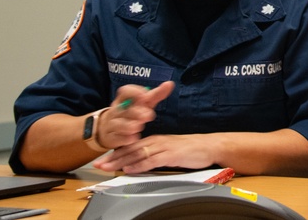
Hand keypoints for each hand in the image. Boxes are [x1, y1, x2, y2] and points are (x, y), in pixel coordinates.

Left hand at [94, 133, 216, 173]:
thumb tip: (139, 163)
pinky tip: (130, 168)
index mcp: (156, 140)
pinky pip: (152, 160)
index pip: (132, 146)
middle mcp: (157, 141)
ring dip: (121, 161)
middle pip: (130, 149)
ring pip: (138, 153)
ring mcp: (163, 147)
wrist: (209, 146)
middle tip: (98, 163)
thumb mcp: (169, 150)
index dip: (115, 153)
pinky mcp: (171, 154)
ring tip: (108, 166)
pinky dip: (139, 165)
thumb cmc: (190, 149)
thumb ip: (154, 155)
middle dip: (113, 157)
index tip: (103, 159)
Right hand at [96, 81, 174, 149]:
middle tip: (147, 115)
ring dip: (128, 125)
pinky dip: (125, 139)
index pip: (125, 91)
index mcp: (122, 100)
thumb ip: (156, 95)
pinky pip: (116, 138)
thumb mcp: (143, 104)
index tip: (146, 95)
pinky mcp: (111, 138)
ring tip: (138, 126)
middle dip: (135, 112)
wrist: (109, 130)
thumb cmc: (130, 114)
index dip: (134, 92)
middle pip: (123, 109)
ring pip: (118, 124)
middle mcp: (116, 111)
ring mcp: (111, 124)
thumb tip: (170, 83)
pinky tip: (134, 138)